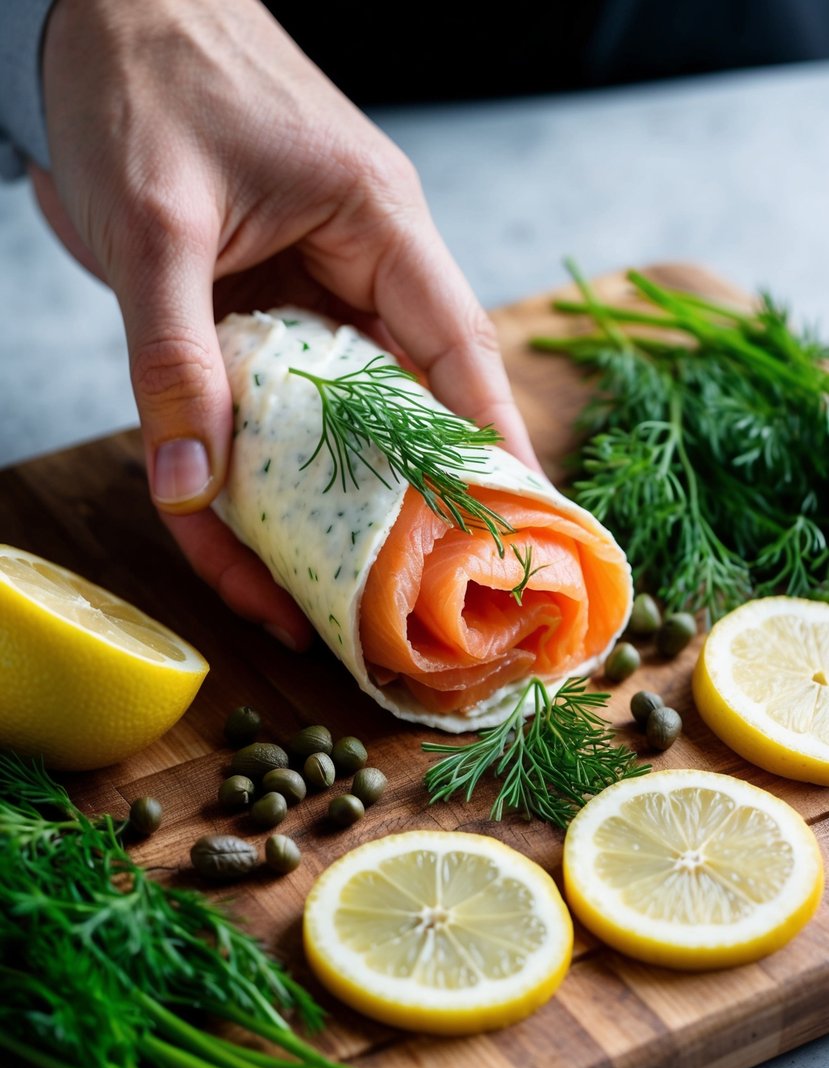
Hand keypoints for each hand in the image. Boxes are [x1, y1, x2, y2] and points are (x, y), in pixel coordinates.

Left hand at [35, 0, 539, 648]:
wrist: (84, 19)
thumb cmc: (141, 77)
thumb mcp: (158, 224)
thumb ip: (174, 357)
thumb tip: (191, 484)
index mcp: (376, 227)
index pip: (457, 351)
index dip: (491, 441)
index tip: (518, 519)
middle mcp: (352, 269)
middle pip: (395, 402)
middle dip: (394, 498)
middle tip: (403, 592)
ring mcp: (299, 293)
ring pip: (323, 416)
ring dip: (310, 501)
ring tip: (302, 594)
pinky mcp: (246, 311)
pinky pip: (259, 403)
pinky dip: (245, 466)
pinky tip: (232, 534)